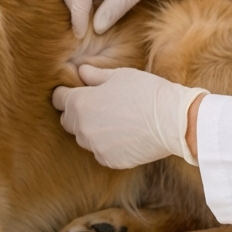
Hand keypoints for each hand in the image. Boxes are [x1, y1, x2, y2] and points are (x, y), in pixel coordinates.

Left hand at [52, 64, 205, 167]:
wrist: (172, 121)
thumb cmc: (146, 92)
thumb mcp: (119, 75)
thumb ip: (94, 75)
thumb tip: (80, 70)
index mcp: (80, 103)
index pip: (58, 99)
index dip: (66, 92)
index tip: (76, 90)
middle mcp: (82, 128)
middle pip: (68, 120)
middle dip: (77, 112)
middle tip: (97, 104)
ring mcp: (95, 147)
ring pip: (84, 137)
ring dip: (91, 129)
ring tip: (113, 119)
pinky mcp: (109, 160)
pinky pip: (99, 151)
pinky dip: (106, 144)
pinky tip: (124, 134)